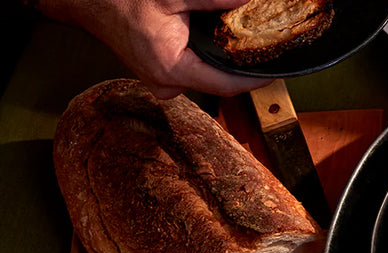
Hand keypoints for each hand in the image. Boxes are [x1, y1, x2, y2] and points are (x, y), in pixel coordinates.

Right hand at [35, 0, 272, 97]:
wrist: (89, 1)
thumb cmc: (120, 0)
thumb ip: (212, 0)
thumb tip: (246, 2)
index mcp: (170, 69)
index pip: (226, 85)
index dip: (254, 80)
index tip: (275, 73)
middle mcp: (166, 85)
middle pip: (217, 84)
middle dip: (238, 67)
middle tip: (260, 53)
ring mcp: (162, 85)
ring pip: (205, 79)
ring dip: (219, 63)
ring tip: (235, 46)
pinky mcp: (160, 79)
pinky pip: (192, 74)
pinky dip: (203, 61)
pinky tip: (208, 45)